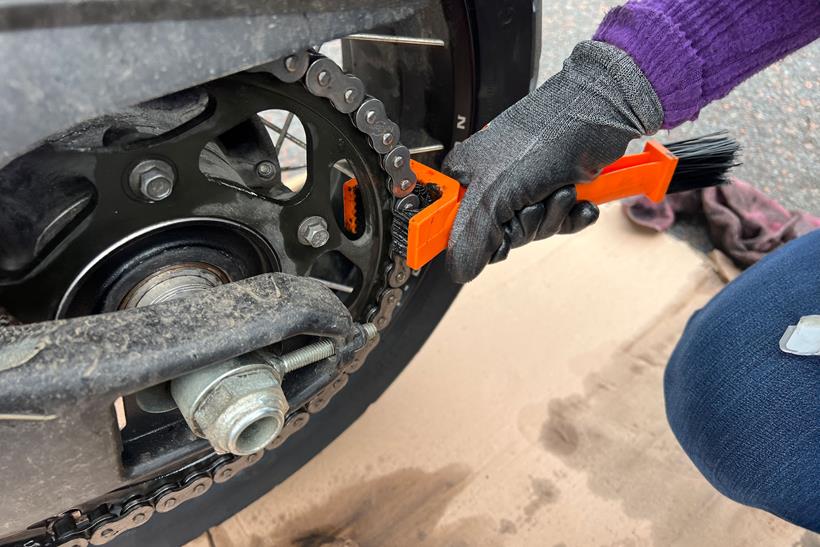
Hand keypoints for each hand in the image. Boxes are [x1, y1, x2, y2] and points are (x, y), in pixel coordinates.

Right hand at [443, 40, 662, 282]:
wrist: (602, 114)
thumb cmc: (547, 136)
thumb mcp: (497, 193)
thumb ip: (473, 236)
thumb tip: (458, 271)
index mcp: (466, 175)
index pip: (459, 228)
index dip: (481, 240)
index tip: (498, 239)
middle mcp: (492, 180)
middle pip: (500, 234)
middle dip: (527, 225)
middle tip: (535, 205)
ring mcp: (524, 184)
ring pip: (532, 229)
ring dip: (553, 217)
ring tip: (562, 191)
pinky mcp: (553, 186)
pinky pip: (558, 221)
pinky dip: (572, 216)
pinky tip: (579, 201)